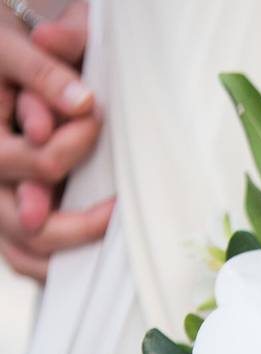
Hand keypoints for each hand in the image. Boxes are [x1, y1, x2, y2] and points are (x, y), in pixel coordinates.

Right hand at [0, 2, 110, 280]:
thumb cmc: (5, 58)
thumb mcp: (12, 49)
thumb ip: (45, 72)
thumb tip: (84, 103)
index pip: (36, 161)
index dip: (71, 147)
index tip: (97, 120)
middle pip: (26, 224)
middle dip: (80, 222)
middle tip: (118, 210)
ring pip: (24, 251)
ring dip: (68, 255)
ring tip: (112, 244)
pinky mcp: (6, 217)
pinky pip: (25, 257)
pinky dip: (57, 266)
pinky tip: (92, 262)